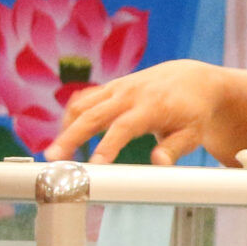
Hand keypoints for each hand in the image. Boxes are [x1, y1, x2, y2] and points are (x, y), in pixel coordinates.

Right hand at [46, 62, 225, 163]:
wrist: (193, 81)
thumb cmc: (193, 113)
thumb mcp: (192, 134)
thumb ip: (174, 149)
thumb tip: (159, 163)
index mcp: (151, 107)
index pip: (124, 127)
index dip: (107, 146)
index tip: (94, 165)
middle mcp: (130, 94)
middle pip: (93, 115)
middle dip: (71, 136)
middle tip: (53, 157)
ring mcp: (118, 88)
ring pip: (82, 105)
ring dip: (66, 127)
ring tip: (56, 152)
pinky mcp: (110, 87)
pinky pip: (84, 99)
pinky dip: (72, 116)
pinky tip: (66, 136)